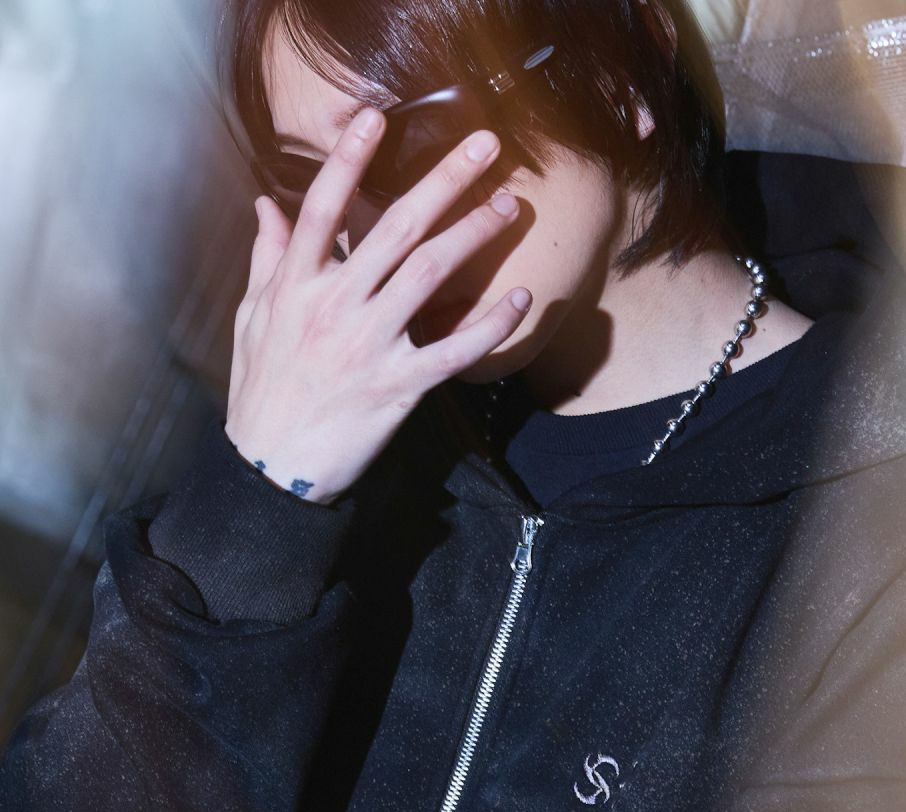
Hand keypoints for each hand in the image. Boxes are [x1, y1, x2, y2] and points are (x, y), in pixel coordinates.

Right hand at [225, 107, 531, 503]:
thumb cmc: (262, 390)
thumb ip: (267, 259)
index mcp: (296, 286)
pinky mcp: (397, 387)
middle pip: (395, 229)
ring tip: (506, 206)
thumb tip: (265, 203)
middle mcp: (333, 306)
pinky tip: (520, 299)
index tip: (376, 118)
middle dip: (443, 181)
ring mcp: (368, 345)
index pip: (323, 209)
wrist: (271, 467)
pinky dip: (489, 326)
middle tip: (484, 146)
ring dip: (473, 235)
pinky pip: (453, 351)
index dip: (348, 161)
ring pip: (429, 276)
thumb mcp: (253, 319)